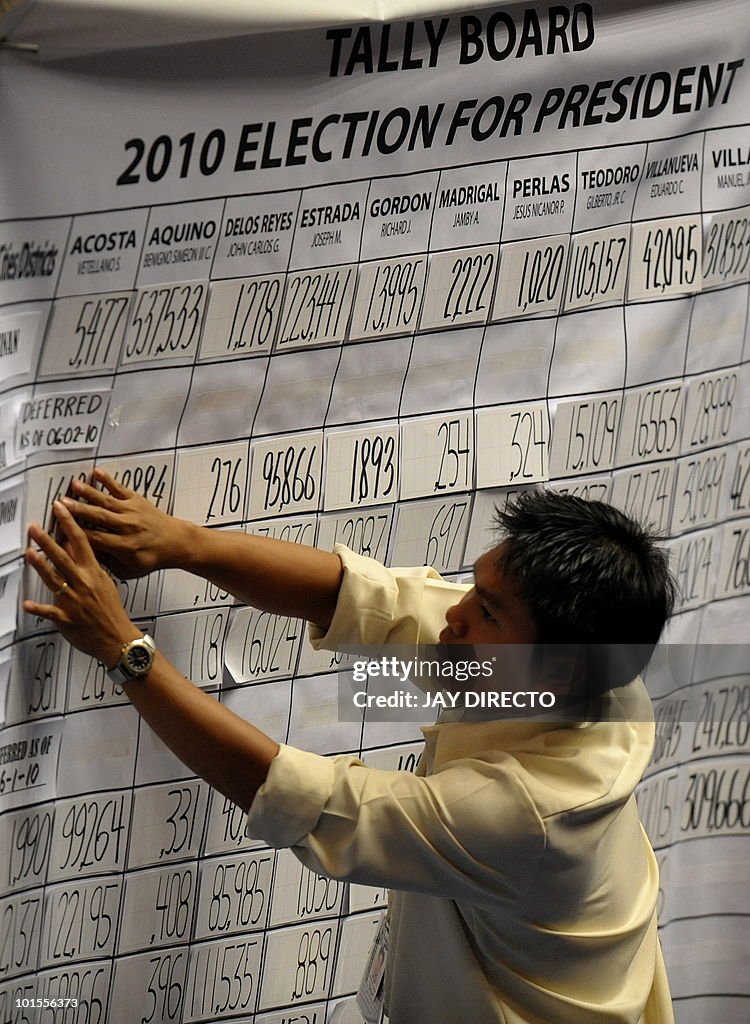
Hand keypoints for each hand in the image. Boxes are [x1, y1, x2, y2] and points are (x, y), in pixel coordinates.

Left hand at [24, 501, 140, 666]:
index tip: (60, 509)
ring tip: (29, 553)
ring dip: (41, 566)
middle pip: (63, 558)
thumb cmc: (111, 611)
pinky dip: (37, 608)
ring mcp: (74, 601)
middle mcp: (84, 584)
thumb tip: (73, 547)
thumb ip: (88, 564)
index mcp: (94, 573)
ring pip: (55, 580)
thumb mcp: (104, 582)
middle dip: (48, 541)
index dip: (69, 524)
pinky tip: (26, 604)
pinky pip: (49, 612)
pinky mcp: (67, 619)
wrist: (118, 639)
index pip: (81, 542)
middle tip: (35, 528)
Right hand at [61, 469, 188, 578]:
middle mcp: (128, 527)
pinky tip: (96, 472)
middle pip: (99, 517)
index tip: (61, 530)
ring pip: (107, 501)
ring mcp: (133, 512)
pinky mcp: (137, 500)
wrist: (175, 542)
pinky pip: (120, 488)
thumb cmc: (150, 558)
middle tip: (60, 504)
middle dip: (79, 510)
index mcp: (125, 546)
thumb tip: (83, 554)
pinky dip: (108, 480)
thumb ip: (107, 563)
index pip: (96, 540)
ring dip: (89, 492)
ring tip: (73, 485)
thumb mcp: (129, 570)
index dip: (78, 535)